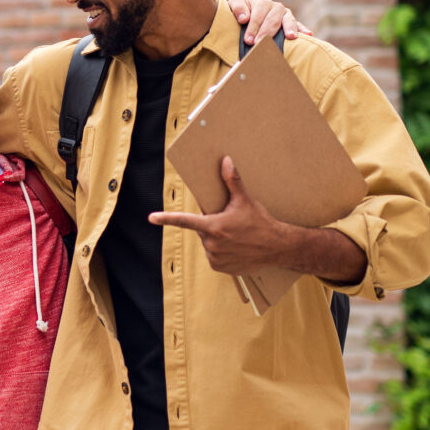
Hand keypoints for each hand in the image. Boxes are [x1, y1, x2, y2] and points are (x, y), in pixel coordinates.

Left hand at [148, 156, 285, 274]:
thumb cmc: (261, 222)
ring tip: (236, 237)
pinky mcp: (220, 268)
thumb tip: (225, 161)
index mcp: (213, 226)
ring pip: (208, 244)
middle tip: (230, 223)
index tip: (151, 218)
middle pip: (202, 231)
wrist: (277, 247)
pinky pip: (214, 257)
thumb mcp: (245, 201)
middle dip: (211, 225)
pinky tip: (236, 248)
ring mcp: (215, 258)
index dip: (166, 219)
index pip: (185, 221)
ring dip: (216, 240)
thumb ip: (232, 181)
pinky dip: (221, 252)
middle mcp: (211, 244)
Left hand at [225, 0, 312, 45]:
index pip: (258, 14)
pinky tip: (308, 34)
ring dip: (289, 28)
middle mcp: (275, 7)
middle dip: (266, 32)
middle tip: (260, 44)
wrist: (250, 10)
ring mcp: (284, 14)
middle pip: (273, 19)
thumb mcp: (236, 4)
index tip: (248, 40)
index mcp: (262, 3)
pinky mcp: (291, 22)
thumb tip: (244, 18)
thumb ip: (237, 8)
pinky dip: (303, 29)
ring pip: (287, 20)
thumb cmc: (242, 10)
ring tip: (290, 37)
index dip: (253, 27)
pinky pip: (299, 25)